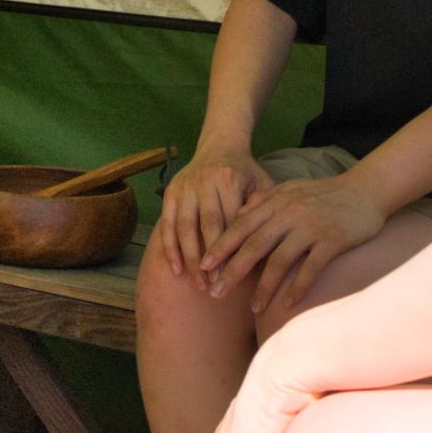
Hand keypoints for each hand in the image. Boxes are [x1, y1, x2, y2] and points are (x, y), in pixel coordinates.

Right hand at [159, 146, 271, 275]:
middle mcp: (204, 181)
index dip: (231, 251)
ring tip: (197, 284)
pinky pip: (168, 223)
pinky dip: (170, 248)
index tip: (233, 277)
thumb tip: (263, 244)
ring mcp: (184, 186)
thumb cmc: (246, 173)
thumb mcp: (262, 184)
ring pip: (184, 227)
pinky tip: (176, 269)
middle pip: (206, 227)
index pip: (230, 222)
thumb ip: (262, 210)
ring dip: (189, 259)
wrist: (221, 144)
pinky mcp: (171, 191)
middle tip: (214, 288)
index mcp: (229, 179)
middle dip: (209, 260)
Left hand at [200, 174, 384, 312]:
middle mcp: (289, 213)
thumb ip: (264, 203)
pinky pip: (310, 268)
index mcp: (275, 202)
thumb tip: (237, 218)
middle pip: (254, 245)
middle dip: (232, 271)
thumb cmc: (324, 194)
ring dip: (264, 287)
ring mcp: (310, 226)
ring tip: (253, 308)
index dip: (220, 247)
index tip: (203, 267)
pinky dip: (297, 288)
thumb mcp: (290, 191)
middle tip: (216, 293)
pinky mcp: (332, 240)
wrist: (365, 190)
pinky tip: (287, 304)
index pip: (241, 226)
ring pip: (280, 261)